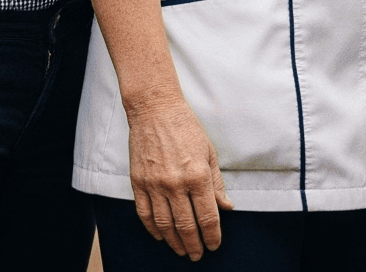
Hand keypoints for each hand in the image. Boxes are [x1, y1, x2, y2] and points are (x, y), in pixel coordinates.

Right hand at [124, 95, 231, 260]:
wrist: (155, 110)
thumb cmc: (185, 127)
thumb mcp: (209, 152)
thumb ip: (217, 183)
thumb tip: (226, 207)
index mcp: (198, 175)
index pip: (207, 217)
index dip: (212, 236)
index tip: (214, 245)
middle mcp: (176, 183)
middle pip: (186, 226)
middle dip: (194, 245)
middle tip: (197, 255)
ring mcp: (155, 184)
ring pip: (165, 225)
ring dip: (174, 242)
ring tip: (181, 250)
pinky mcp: (138, 182)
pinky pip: (144, 213)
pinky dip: (152, 229)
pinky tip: (161, 236)